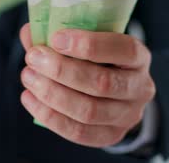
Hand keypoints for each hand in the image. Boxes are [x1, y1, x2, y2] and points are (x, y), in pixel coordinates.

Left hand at [19, 24, 155, 147]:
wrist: (112, 88)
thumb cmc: (95, 57)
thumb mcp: (86, 39)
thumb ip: (60, 34)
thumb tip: (30, 33)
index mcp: (139, 57)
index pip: (123, 50)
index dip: (89, 45)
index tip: (56, 38)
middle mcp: (140, 87)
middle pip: (102, 83)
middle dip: (62, 70)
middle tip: (33, 58)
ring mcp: (128, 115)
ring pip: (89, 111)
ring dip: (52, 94)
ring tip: (28, 77)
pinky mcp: (112, 135)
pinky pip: (79, 132)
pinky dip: (49, 116)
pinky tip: (30, 98)